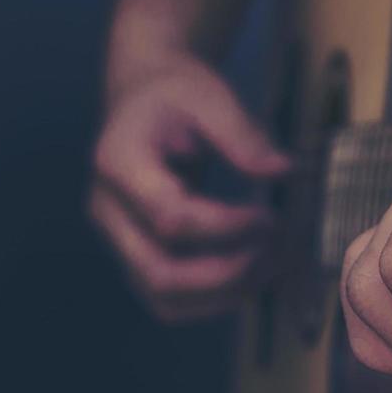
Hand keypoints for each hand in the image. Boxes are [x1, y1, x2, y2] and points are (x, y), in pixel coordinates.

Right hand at [90, 55, 289, 322]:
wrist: (145, 97)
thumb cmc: (176, 94)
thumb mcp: (210, 96)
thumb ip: (243, 135)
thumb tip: (284, 171)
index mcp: (118, 163)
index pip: (170, 218)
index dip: (226, 227)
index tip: (272, 217)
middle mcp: (107, 210)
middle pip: (159, 272)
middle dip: (227, 274)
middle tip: (278, 252)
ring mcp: (118, 238)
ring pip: (164, 297)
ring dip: (225, 294)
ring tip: (275, 266)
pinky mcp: (136, 253)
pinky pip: (170, 298)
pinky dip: (215, 298)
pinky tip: (255, 275)